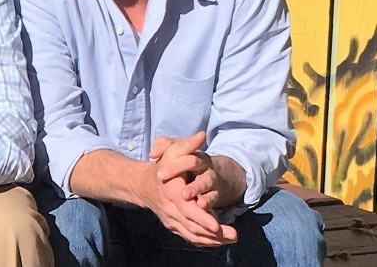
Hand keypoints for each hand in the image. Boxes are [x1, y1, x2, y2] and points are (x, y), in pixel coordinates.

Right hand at [142, 132, 237, 246]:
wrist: (142, 185)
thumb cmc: (162, 166)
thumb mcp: (173, 151)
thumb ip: (187, 145)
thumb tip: (202, 135)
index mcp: (172, 193)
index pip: (188, 209)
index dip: (202, 218)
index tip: (217, 225)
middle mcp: (171, 209)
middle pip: (192, 226)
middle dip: (213, 233)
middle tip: (234, 235)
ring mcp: (171, 220)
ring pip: (192, 235)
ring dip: (212, 240)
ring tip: (231, 239)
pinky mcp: (174, 226)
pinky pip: (190, 237)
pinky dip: (205, 241)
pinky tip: (220, 241)